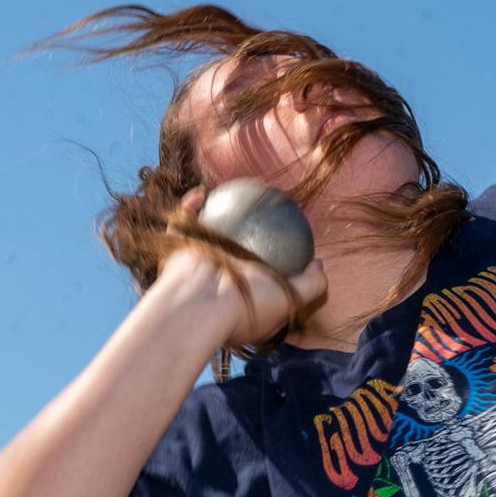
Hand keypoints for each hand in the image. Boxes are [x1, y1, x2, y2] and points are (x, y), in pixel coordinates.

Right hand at [159, 185, 326, 348]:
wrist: (200, 305)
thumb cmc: (249, 303)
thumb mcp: (292, 297)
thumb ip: (312, 283)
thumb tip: (318, 263)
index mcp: (243, 297)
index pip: (261, 275)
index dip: (274, 259)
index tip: (287, 238)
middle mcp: (218, 283)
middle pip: (234, 249)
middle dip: (243, 231)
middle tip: (260, 209)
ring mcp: (196, 267)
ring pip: (206, 232)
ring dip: (215, 212)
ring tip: (232, 194)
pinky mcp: (176, 251)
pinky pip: (181, 221)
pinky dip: (189, 206)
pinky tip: (203, 191)